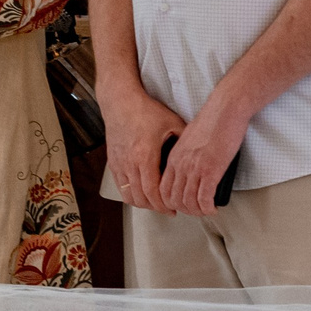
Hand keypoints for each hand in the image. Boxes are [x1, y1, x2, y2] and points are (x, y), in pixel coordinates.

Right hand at [100, 77, 186, 211]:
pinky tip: (140, 193)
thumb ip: (184, 139)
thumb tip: (198, 151)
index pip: (153, 192)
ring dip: (143, 203)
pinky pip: (120, 187)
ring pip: (129, 196)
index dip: (164, 205)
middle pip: (141, 198)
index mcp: (145, 155)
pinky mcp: (112, 162)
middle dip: (156, 208)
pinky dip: (131, 194)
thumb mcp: (171, 123)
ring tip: (155, 203)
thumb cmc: (144, 110)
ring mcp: (119, 163)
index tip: (172, 209)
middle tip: (167, 209)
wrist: (120, 101)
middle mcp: (129, 163)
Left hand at [159, 96, 252, 217]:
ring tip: (206, 210)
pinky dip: (208, 208)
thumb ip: (186, 154)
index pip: (163, 189)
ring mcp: (194, 168)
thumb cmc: (212, 120)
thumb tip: (191, 168)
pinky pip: (204, 200)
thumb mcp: (190, 138)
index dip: (172, 202)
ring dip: (198, 212)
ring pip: (189, 203)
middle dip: (185, 210)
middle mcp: (180, 164)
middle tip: (197, 210)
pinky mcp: (210, 170)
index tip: (183, 205)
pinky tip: (214, 208)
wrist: (225, 110)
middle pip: (174, 199)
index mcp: (174, 157)